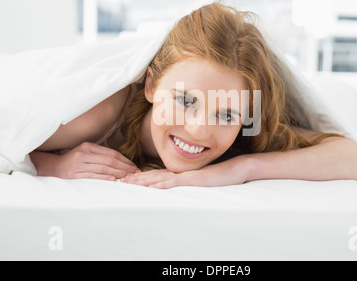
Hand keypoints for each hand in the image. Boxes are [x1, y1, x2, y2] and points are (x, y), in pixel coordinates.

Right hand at [52, 142, 139, 180]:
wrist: (53, 167)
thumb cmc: (74, 160)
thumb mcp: (86, 152)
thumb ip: (101, 155)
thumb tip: (122, 162)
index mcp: (88, 146)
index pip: (111, 153)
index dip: (125, 160)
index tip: (134, 166)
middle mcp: (84, 153)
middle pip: (109, 160)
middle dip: (125, 167)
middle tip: (135, 172)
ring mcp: (78, 164)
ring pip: (103, 168)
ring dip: (118, 173)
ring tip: (128, 177)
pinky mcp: (74, 175)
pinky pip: (92, 176)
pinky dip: (104, 178)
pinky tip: (113, 179)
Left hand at [120, 155, 251, 188]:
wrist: (235, 169)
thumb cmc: (219, 176)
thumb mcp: (200, 180)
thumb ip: (188, 182)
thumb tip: (180, 185)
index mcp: (181, 173)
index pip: (157, 175)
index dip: (142, 177)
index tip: (128, 179)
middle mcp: (180, 173)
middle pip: (154, 175)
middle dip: (137, 178)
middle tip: (121, 180)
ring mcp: (185, 175)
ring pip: (159, 178)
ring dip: (143, 181)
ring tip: (128, 183)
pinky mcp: (192, 179)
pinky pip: (174, 182)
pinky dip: (160, 184)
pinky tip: (151, 186)